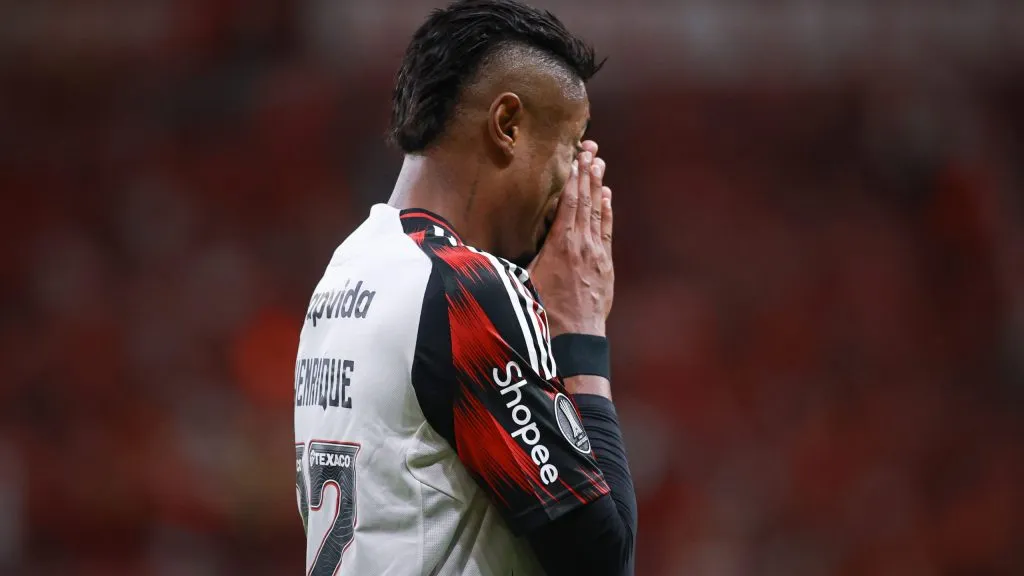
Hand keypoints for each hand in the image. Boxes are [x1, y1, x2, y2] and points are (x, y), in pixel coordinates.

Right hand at [529, 140, 613, 337]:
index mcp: (560, 245)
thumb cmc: (543, 311)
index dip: (572, 178)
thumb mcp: (524, 280)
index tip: (575, 156)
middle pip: (585, 201)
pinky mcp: (605, 266)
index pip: (568, 203)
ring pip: (598, 213)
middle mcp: (581, 244)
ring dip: (598, 186)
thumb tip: (492, 243)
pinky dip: (607, 211)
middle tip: (589, 148)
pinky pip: (606, 231)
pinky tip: (606, 196)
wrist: (574, 338)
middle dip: (587, 173)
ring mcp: (596, 254)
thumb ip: (520, 256)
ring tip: (598, 163)